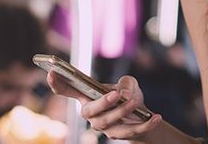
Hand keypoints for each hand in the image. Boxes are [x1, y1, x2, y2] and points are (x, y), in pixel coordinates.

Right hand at [47, 71, 162, 140]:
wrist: (140, 116)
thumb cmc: (128, 96)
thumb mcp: (130, 84)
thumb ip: (127, 83)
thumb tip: (125, 93)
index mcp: (88, 97)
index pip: (68, 90)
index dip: (58, 83)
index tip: (51, 71)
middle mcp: (91, 114)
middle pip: (89, 112)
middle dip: (102, 103)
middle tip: (116, 94)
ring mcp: (103, 127)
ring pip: (109, 123)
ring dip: (123, 112)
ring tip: (136, 102)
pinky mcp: (117, 135)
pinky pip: (130, 132)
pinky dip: (145, 125)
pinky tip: (156, 117)